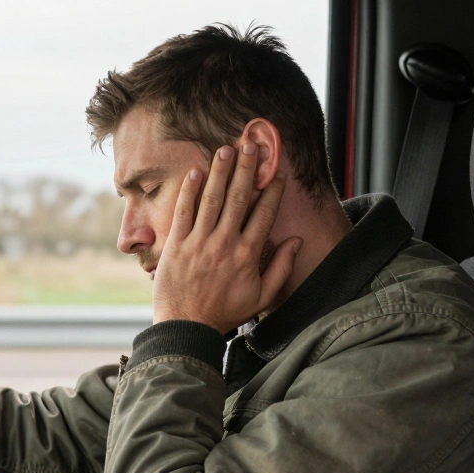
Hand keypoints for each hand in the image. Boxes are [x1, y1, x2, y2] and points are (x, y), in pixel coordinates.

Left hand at [152, 141, 302, 333]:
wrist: (187, 327)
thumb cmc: (225, 313)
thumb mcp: (262, 297)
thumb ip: (281, 268)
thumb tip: (297, 241)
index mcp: (247, 255)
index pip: (263, 214)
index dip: (271, 191)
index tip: (276, 174)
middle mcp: (224, 243)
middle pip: (238, 198)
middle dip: (246, 169)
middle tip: (251, 145)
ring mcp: (199, 242)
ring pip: (211, 199)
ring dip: (219, 171)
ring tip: (226, 149)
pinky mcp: (176, 244)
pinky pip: (184, 211)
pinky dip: (190, 190)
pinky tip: (196, 172)